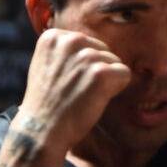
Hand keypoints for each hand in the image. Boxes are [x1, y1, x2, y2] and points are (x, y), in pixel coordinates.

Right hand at [19, 29, 130, 150]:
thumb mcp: (47, 65)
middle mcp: (70, 40)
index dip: (83, 66)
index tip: (66, 80)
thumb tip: (92, 47)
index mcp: (54, 36)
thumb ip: (66, 51)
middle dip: (96, 71)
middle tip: (77, 90)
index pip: (87, 43)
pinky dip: (116, 89)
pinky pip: (124, 74)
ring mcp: (86, 57)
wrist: (42, 129)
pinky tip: (96, 99)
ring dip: (105, 81)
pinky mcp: (101, 73)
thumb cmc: (47, 102)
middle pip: (103, 51)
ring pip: (114, 63)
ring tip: (83, 96)